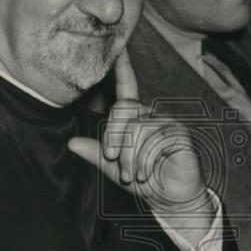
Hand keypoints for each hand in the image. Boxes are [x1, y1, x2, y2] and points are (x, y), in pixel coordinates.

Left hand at [68, 51, 211, 217]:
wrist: (171, 201)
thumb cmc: (147, 182)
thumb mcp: (114, 169)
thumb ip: (96, 154)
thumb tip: (71, 143)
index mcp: (135, 119)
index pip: (127, 90)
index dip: (123, 68)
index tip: (119, 49)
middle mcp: (151, 116)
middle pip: (123, 109)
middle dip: (112, 137)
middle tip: (112, 159)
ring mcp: (166, 123)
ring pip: (136, 127)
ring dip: (128, 156)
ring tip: (133, 175)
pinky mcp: (179, 135)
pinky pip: (153, 138)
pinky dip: (144, 161)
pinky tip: (146, 174)